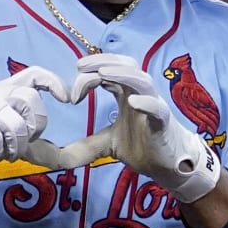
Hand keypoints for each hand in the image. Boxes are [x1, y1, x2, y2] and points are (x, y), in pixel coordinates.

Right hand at [0, 66, 76, 177]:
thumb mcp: (4, 136)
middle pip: (30, 99)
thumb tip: (64, 155)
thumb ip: (28, 138)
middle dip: (35, 126)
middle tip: (24, 143)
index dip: (54, 82)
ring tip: (6, 154)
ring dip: (16, 145)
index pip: (33, 74)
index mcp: (2, 90)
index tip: (67, 98)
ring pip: (14, 121)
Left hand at [79, 53, 221, 202]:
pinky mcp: (163, 122)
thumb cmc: (142, 147)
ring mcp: (153, 105)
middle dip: (103, 61)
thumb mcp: (107, 144)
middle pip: (125, 65)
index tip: (72, 94)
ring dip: (122, 74)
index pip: (109, 71)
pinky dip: (147, 103)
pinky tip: (133, 102)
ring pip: (142, 80)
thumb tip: (60, 155)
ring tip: (103, 74)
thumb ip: (87, 144)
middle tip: (80, 66)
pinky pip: (158, 108)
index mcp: (125, 95)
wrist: (166, 165)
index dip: (89, 75)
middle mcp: (139, 94)